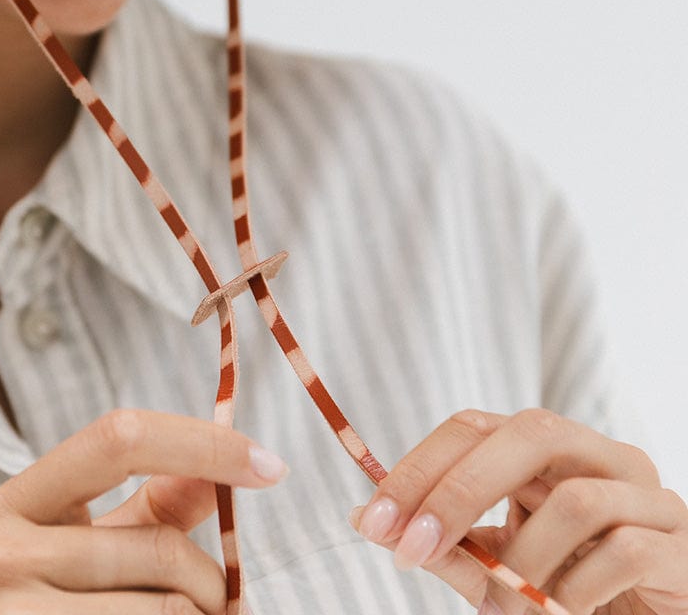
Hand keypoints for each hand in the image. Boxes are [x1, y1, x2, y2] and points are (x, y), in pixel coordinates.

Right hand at [0, 408, 288, 613]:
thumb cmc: (52, 611)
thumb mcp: (90, 548)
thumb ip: (155, 506)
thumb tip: (230, 462)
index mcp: (15, 503)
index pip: (118, 439)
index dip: (203, 444)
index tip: (271, 465)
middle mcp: (1, 554)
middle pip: (160, 545)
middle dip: (213, 578)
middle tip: (227, 602)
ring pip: (168, 610)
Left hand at [349, 408, 687, 614]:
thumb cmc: (570, 595)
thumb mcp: (499, 571)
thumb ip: (446, 544)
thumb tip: (368, 517)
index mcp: (548, 450)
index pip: (475, 426)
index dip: (422, 466)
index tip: (376, 520)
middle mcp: (601, 455)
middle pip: (528, 433)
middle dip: (459, 489)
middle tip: (412, 547)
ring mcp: (649, 495)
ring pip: (577, 499)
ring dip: (528, 560)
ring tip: (515, 600)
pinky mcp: (680, 545)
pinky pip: (623, 550)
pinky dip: (578, 589)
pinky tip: (568, 609)